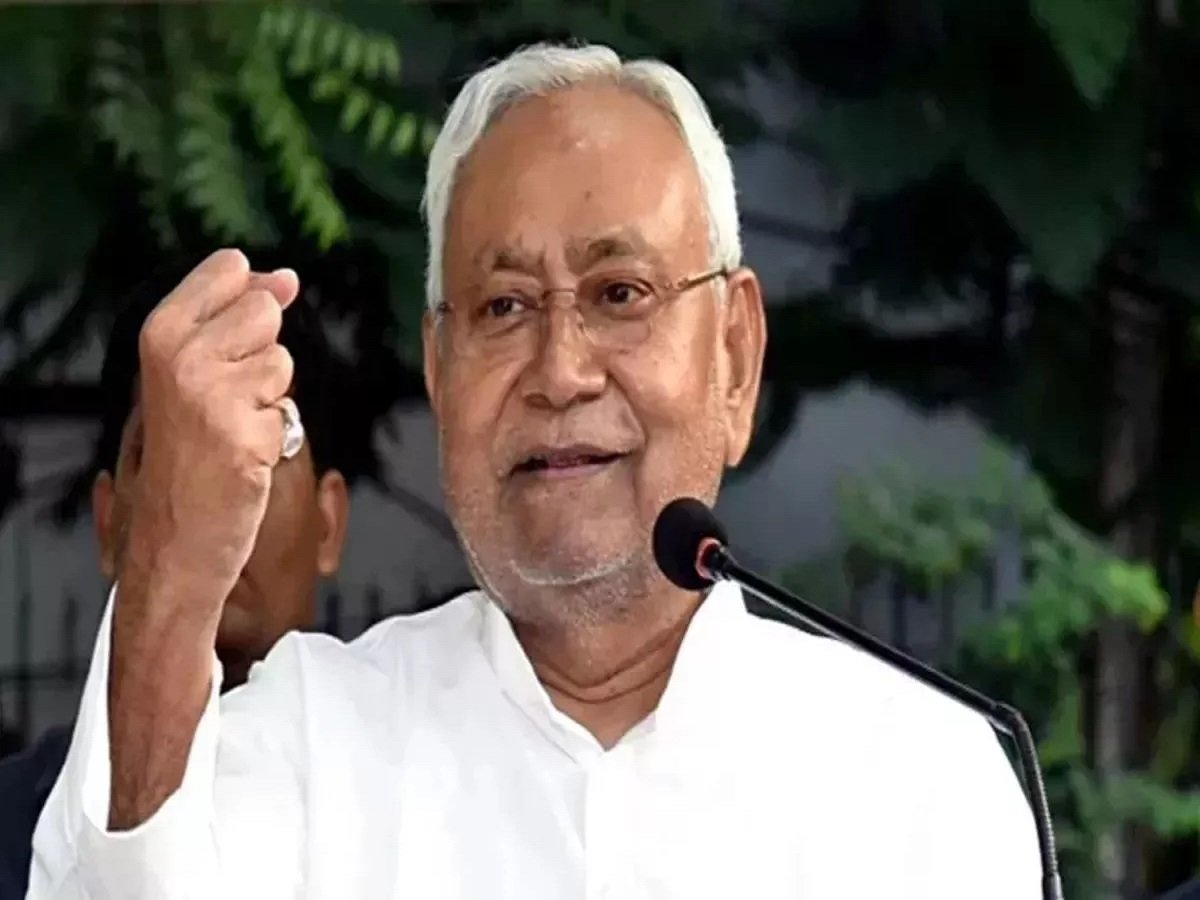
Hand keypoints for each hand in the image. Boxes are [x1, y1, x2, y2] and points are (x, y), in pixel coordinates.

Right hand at [122, 249, 299, 617]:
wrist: (173, 537)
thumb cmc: (186, 452)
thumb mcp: (188, 373)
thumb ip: (232, 318)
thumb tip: (286, 277)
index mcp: (159, 331)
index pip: (231, 267)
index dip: (251, 301)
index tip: (229, 348)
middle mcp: (180, 355)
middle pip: (266, 309)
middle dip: (263, 353)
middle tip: (227, 399)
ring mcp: (211, 393)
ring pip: (282, 362)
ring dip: (269, 399)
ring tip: (231, 430)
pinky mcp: (242, 433)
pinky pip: (287, 412)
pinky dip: (273, 437)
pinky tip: (240, 458)